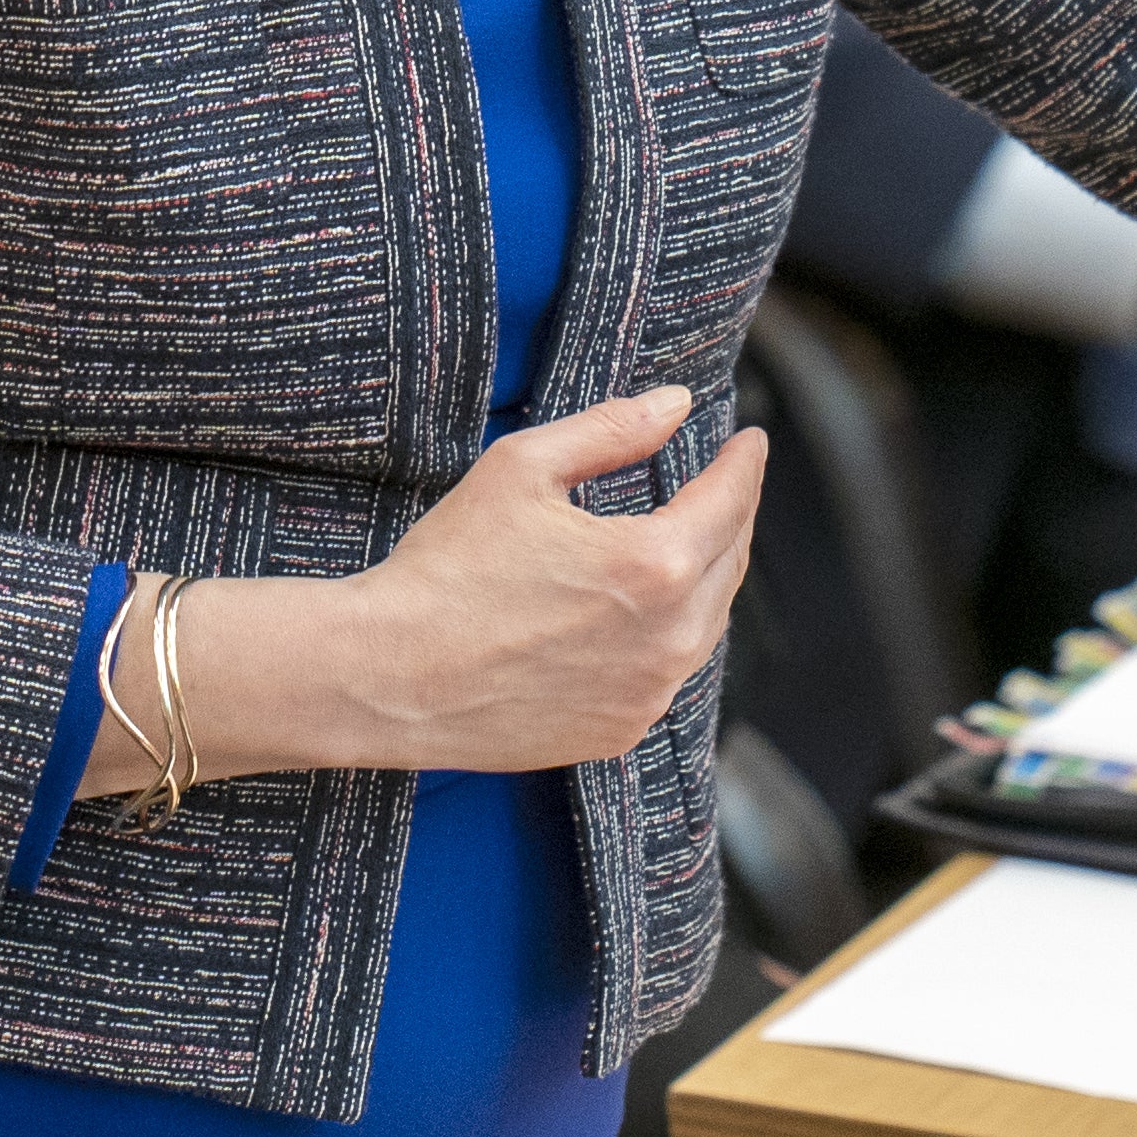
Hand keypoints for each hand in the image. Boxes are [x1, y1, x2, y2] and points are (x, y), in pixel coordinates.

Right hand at [189, 388, 763, 779]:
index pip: (730, 500)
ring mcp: (647, 695)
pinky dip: (668, 637)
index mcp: (656, 564)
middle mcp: (669, 639)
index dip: (743, 463)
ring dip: (706, 577)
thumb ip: (612, 430)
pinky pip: (666, 674)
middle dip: (732, 515)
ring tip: (691, 541)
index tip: (749, 441)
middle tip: (724, 484)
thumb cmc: (447, 566)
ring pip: (705, 623)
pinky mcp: (618, 733)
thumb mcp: (523, 468)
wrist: (386, 675)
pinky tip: (645, 615)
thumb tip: (678, 403)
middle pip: (730, 562)